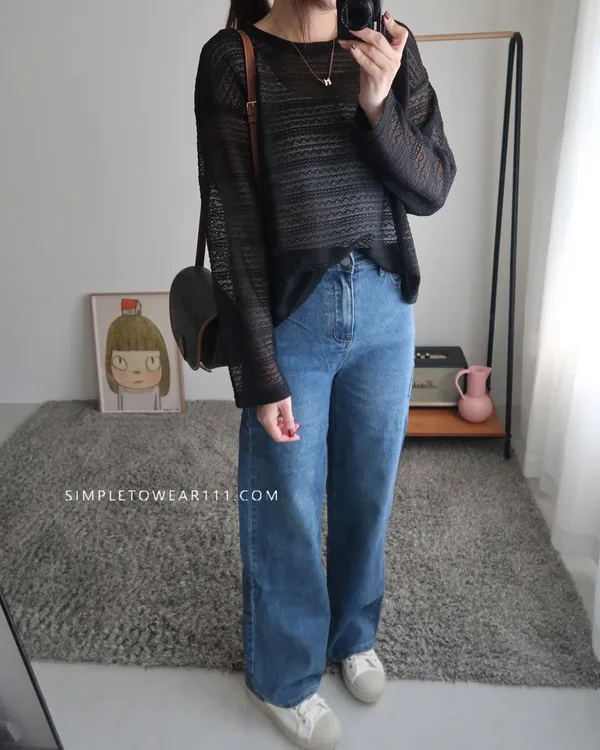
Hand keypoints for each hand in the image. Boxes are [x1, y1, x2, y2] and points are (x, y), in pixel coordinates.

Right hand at [257, 396, 299, 442]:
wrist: (267, 380)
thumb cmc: (278, 392)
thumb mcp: (286, 407)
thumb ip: (289, 421)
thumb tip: (292, 433)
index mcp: (268, 420)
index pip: (278, 436)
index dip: (288, 438)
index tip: (298, 436)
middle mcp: (263, 420)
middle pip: (275, 433)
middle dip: (287, 432)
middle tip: (298, 426)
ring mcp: (262, 416)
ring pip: (274, 427)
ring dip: (284, 427)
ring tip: (293, 421)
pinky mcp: (263, 412)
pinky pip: (272, 421)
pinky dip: (280, 422)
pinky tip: (286, 417)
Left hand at [338, 12, 408, 126]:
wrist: (374, 101)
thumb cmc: (373, 79)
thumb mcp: (375, 60)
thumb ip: (371, 47)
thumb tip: (357, 34)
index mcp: (396, 53)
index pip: (402, 35)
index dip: (394, 25)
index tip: (385, 18)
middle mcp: (395, 60)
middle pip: (380, 40)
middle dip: (364, 32)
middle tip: (352, 28)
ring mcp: (388, 69)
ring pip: (371, 50)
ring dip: (355, 44)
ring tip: (345, 41)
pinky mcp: (378, 77)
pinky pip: (366, 62)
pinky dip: (357, 54)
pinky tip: (351, 49)